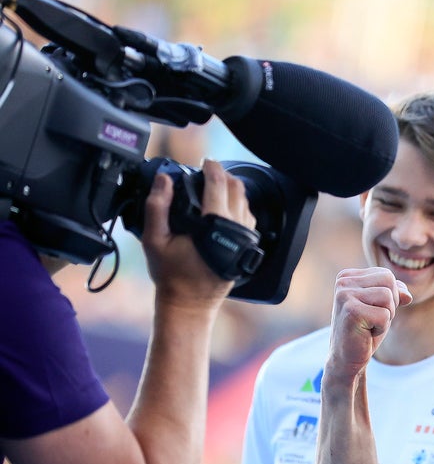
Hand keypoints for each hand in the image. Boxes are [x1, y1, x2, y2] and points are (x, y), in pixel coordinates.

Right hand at [141, 159, 255, 307]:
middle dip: (224, 175)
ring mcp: (245, 238)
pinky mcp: (247, 246)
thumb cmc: (171, 274)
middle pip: (237, 189)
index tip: (205, 161)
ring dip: (233, 190)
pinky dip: (239, 205)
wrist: (190, 302)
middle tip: (209, 171)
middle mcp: (235, 229)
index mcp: (214, 224)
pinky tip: (226, 205)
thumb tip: (163, 180)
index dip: (212, 168)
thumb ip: (157, 207)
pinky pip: (249, 217)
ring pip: (246, 202)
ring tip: (216, 185)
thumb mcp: (155, 240)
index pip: (219, 184)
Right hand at [326, 266, 412, 380]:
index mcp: (348, 276)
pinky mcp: (351, 311)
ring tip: (369, 325)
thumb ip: (395, 293)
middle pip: (389, 281)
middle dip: (390, 304)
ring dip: (386, 316)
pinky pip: (385, 315)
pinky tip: (366, 333)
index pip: (386, 275)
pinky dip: (382, 327)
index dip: (390, 295)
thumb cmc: (365, 331)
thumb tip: (407, 295)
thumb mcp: (382, 307)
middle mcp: (343, 282)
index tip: (373, 310)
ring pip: (388, 297)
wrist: (347, 358)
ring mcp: (345, 295)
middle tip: (373, 319)